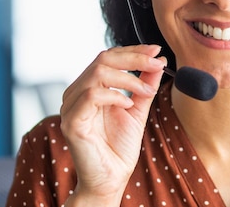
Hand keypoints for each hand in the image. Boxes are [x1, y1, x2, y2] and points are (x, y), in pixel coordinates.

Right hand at [60, 44, 165, 204]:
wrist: (111, 178)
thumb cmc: (119, 147)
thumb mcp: (138, 108)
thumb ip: (145, 84)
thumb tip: (158, 61)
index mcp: (89, 87)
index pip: (108, 57)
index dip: (133, 51)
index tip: (156, 51)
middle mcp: (76, 93)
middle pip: (103, 59)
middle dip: (134, 58)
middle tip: (156, 63)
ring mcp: (71, 106)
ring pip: (97, 73)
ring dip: (128, 78)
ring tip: (146, 91)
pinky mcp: (72, 122)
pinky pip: (91, 96)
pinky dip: (115, 95)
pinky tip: (129, 104)